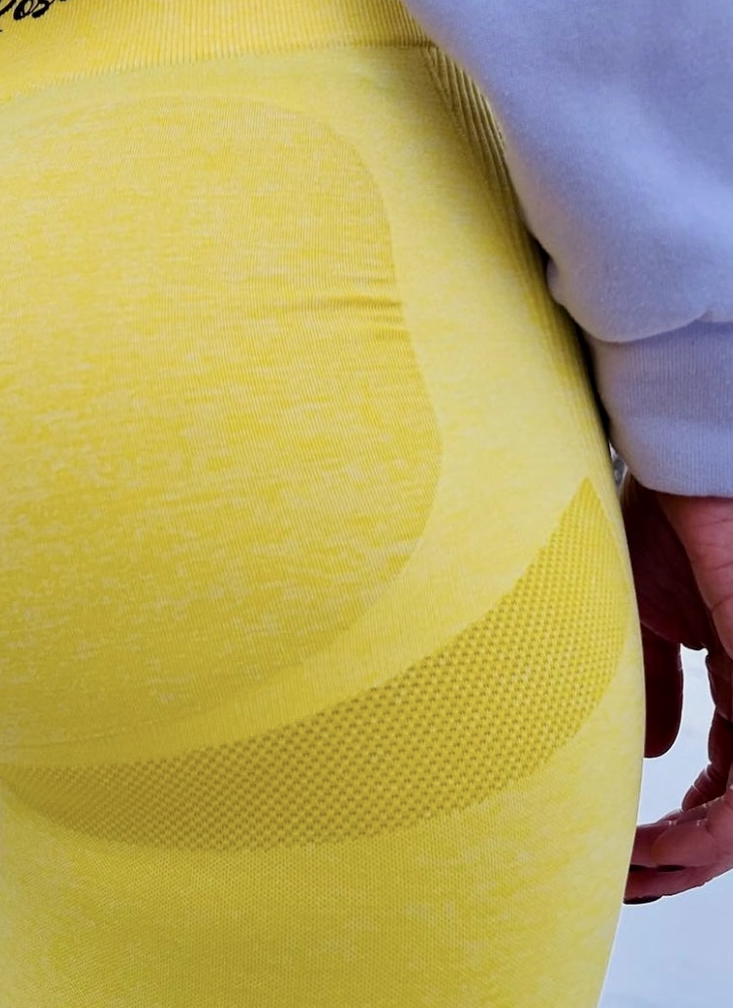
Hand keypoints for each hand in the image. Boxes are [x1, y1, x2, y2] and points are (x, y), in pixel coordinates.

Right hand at [621, 473, 732, 901]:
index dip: (678, 822)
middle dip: (680, 855)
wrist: (680, 468)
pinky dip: (707, 826)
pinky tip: (663, 842)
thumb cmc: (661, 522)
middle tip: (629, 880)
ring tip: (635, 872)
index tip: (626, 848)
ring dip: (688, 854)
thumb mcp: (644, 615)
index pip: (722, 774)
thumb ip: (655, 684)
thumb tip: (649, 752)